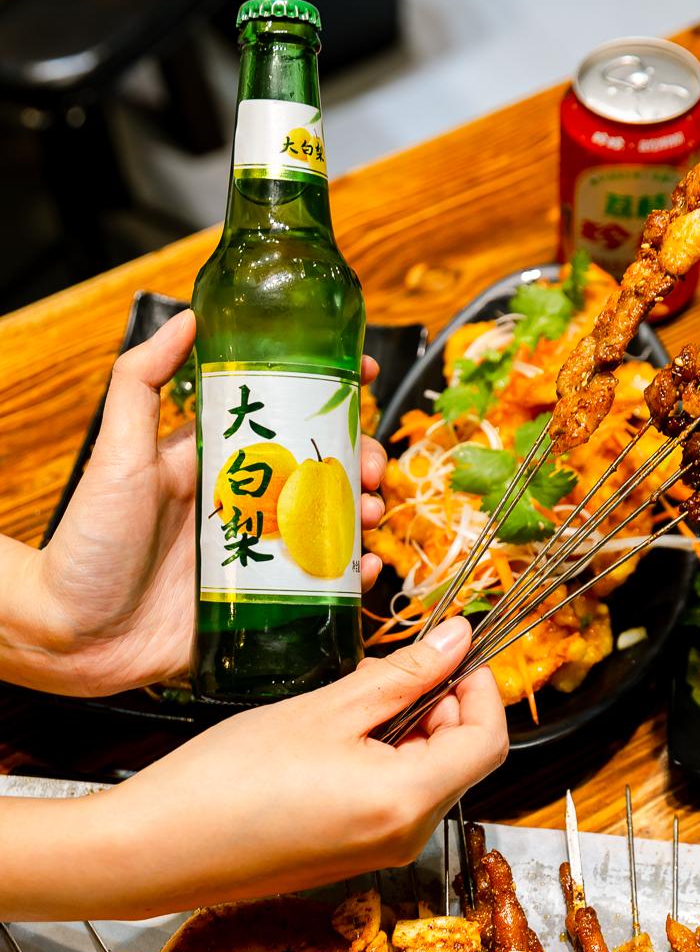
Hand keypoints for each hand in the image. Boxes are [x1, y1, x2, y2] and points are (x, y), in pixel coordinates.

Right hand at [1, 618, 508, 919]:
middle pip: (462, 757)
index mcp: (407, 801)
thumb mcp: (326, 710)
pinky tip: (335, 736)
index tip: (453, 651)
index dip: (481, 687)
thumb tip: (458, 640)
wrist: (158, 849)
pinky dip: (385, 757)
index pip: (488, 739)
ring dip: (408, 727)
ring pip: (428, 775)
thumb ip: (403, 674)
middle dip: (441, 704)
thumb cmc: (229, 779)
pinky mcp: (354, 853)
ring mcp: (381, 851)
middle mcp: (406, 836)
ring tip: (349, 700)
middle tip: (386, 668)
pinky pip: (395, 796)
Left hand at [6, 310, 385, 696]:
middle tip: (374, 468)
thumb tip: (187, 318)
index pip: (284, 420)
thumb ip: (141, 382)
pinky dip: (350, 576)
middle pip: (320, 473)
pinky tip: (363, 567)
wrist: (74, 633)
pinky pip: (319, 588)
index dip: (328, 399)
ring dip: (363, 514)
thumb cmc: (89, 542)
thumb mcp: (118, 454)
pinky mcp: (263, 606)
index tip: (367, 378)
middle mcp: (243, 507)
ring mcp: (257, 557)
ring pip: (329, 526)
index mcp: (216, 464)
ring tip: (374, 512)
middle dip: (358, 462)